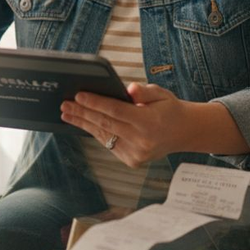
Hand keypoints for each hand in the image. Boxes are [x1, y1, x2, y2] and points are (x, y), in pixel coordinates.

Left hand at [60, 82, 188, 167]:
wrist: (184, 132)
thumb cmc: (169, 109)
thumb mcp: (161, 94)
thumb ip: (145, 91)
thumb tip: (129, 89)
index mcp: (149, 122)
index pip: (116, 110)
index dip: (95, 103)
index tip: (79, 95)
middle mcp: (142, 140)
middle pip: (105, 124)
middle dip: (82, 113)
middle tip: (65, 104)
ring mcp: (136, 153)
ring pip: (104, 136)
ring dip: (83, 124)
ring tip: (67, 114)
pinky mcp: (132, 160)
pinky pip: (109, 144)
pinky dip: (96, 133)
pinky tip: (83, 124)